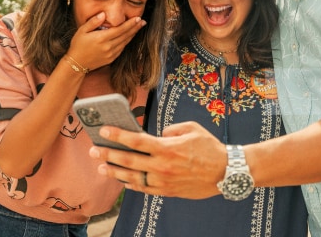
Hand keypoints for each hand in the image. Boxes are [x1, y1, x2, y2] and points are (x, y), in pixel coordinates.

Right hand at [68, 12, 145, 69]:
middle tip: (143, 21)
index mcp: (102, 38)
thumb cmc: (78, 45)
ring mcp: (111, 53)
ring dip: (133, 34)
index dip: (130, 24)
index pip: (120, 29)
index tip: (138, 18)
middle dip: (135, 28)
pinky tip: (129, 36)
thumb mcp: (82, 31)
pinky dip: (127, 41)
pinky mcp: (111, 58)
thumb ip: (93, 22)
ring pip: (125, 42)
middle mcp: (108, 46)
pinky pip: (122, 48)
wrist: (77, 63)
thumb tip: (103, 14)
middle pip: (125, 35)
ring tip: (138, 27)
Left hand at [89, 121, 226, 198]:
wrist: (226, 172)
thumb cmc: (210, 148)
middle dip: (108, 154)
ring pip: (132, 178)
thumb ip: (171, 129)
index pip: (135, 140)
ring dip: (114, 172)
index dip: (117, 135)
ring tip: (102, 167)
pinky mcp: (168, 191)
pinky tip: (122, 181)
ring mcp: (164, 181)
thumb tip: (157, 136)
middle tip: (93, 150)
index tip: (104, 130)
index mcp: (167, 148)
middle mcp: (162, 166)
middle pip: (128, 160)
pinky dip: (131, 185)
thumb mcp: (192, 129)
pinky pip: (144, 189)